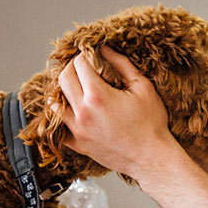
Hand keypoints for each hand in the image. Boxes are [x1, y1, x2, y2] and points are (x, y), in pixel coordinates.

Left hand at [54, 46, 187, 178]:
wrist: (152, 158)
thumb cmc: (152, 124)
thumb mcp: (142, 87)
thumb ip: (122, 64)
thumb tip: (105, 49)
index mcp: (98, 96)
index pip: (79, 64)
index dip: (85, 55)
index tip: (91, 54)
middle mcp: (83, 113)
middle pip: (63, 79)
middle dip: (71, 68)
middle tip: (83, 67)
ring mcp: (78, 131)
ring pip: (55, 103)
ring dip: (63, 90)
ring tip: (76, 87)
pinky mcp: (78, 145)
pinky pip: (60, 127)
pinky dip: (62, 116)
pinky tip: (73, 110)